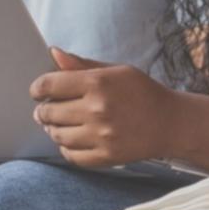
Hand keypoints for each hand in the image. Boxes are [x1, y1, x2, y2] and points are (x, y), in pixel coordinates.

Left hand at [30, 49, 177, 167]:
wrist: (171, 123)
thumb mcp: (116, 71)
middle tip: (47, 108)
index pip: (49, 85)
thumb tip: (54, 53)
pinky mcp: (105, 156)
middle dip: (44, 109)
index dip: (37, 88)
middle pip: (48, 112)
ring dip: (53, 129)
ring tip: (61, 123)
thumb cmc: (143, 92)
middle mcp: (97, 109)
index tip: (39, 91)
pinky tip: (74, 139)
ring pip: (56, 135)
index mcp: (98, 83)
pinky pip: (70, 155)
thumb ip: (82, 65)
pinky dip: (66, 148)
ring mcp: (100, 135)